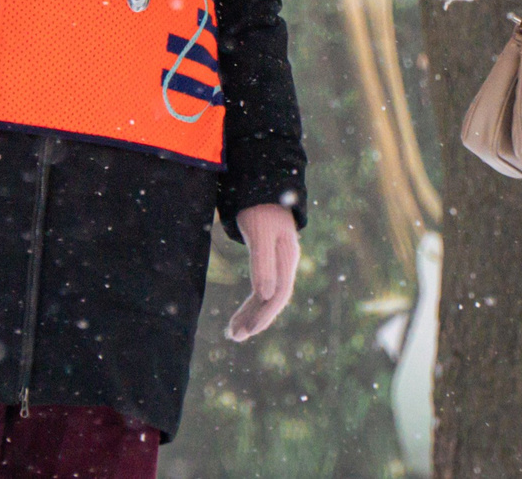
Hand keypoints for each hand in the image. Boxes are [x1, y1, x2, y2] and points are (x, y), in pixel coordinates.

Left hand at [227, 202, 299, 341]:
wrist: (262, 184)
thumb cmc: (261, 207)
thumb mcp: (260, 233)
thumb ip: (263, 262)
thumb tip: (266, 296)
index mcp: (287, 258)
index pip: (279, 294)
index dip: (265, 314)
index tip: (248, 331)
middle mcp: (285, 263)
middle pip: (273, 298)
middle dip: (256, 319)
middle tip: (235, 337)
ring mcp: (277, 261)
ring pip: (267, 295)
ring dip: (251, 314)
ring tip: (234, 332)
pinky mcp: (267, 259)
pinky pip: (262, 287)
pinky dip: (251, 302)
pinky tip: (243, 313)